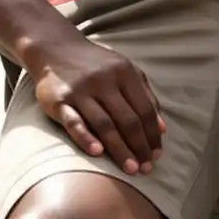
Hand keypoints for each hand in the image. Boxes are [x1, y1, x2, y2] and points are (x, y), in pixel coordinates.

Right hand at [29, 36, 166, 175]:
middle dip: (139, 147)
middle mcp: (104, 80)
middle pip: (127, 119)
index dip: (153, 134)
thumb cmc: (97, 65)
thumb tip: (162, 129)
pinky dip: (86, 138)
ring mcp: (81, 90)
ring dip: (120, 150)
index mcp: (124, 72)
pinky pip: (74, 122)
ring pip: (105, 124)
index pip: (145, 109)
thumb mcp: (125, 71)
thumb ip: (145, 96)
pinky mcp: (59, 100)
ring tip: (131, 169)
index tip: (157, 155)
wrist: (56, 48)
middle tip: (146, 169)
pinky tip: (98, 153)